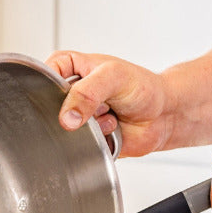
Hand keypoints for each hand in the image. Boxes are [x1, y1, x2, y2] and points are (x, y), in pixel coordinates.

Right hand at [45, 50, 171, 157]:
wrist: (165, 115)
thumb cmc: (144, 87)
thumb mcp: (114, 77)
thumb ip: (87, 93)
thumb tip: (67, 118)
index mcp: (74, 67)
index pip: (46, 71)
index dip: (48, 84)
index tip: (60, 96)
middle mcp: (74, 92)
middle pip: (52, 104)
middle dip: (74, 109)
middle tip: (97, 104)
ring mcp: (80, 116)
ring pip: (66, 127)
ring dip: (90, 125)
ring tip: (110, 115)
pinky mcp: (89, 137)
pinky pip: (81, 144)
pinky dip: (99, 139)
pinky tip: (114, 129)